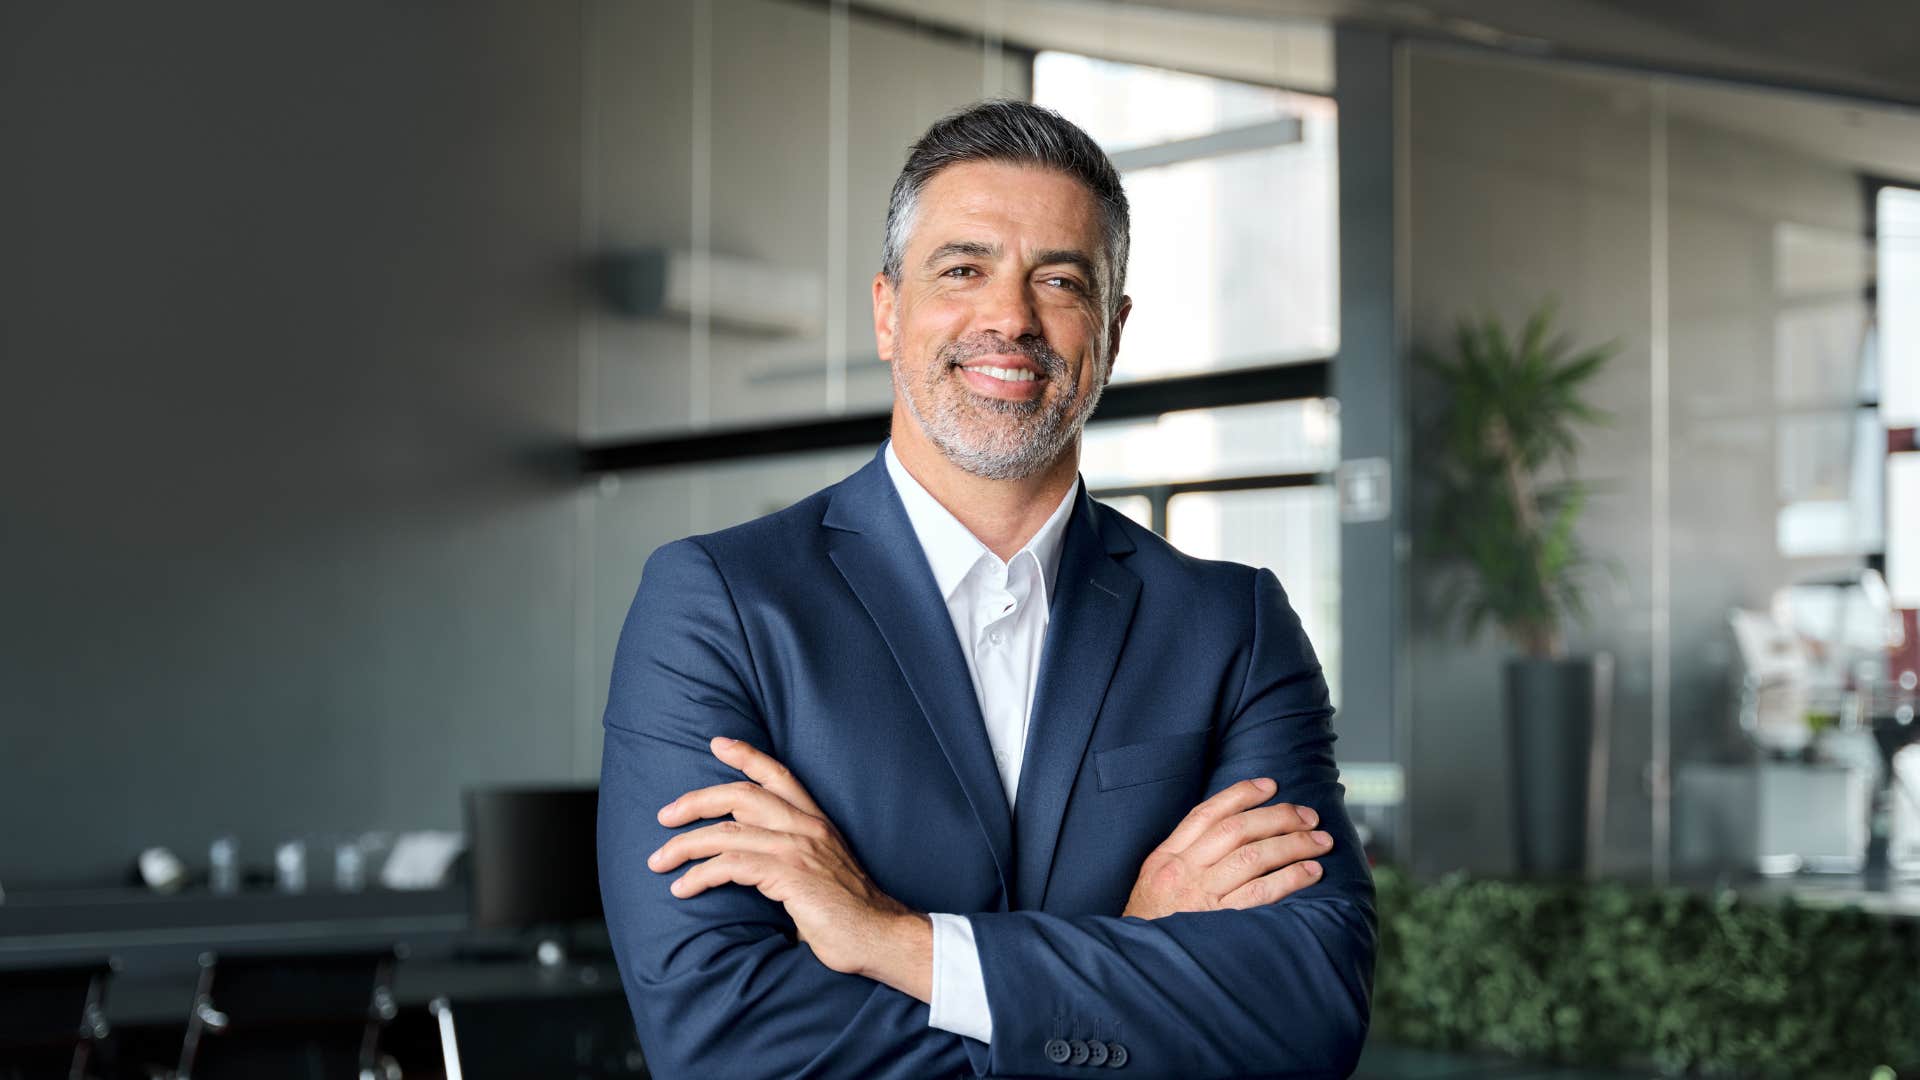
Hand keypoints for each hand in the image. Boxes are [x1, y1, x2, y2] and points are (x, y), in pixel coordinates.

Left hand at [648, 737, 931, 999]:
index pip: (778, 775)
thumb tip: (753, 866)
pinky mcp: (788, 875)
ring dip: (684, 846)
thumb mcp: (823, 870)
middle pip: (740, 795)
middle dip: (695, 801)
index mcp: (816, 821)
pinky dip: (699, 875)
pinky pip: (730, 865)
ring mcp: (797, 849)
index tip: (717, 743)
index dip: (747, 755)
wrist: (881, 935)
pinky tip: (682, 889)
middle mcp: (806, 827)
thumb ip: (793, 859)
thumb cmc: (850, 912)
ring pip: (726, 832)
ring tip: (658, 861)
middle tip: (665, 815)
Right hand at [1121, 777, 1330, 919]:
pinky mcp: (1220, 922)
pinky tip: (1311, 872)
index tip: (1270, 786)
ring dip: (1293, 844)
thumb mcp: (1154, 882)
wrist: (1135, 967)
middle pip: (1237, 830)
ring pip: (1253, 856)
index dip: (1241, 795)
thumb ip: (1185, 857)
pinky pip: (1261, 893)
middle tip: (1309, 816)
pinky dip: (1290, 878)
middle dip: (1278, 817)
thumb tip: (1232, 834)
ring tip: (1320, 842)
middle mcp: (1183, 871)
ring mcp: (1201, 896)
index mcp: (1165, 857)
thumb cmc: (1151, 924)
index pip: (1206, 814)